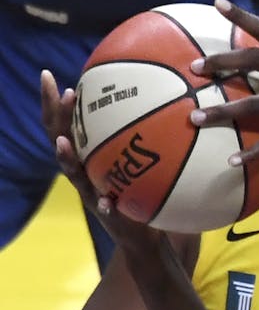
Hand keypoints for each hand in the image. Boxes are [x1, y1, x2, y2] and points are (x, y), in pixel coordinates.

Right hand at [39, 70, 165, 249]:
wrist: (142, 233)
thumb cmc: (139, 189)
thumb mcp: (137, 159)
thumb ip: (139, 135)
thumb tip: (157, 98)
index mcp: (87, 156)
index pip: (65, 124)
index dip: (54, 103)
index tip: (49, 76)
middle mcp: (83, 171)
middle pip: (60, 140)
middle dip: (55, 117)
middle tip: (60, 92)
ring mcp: (91, 193)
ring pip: (73, 174)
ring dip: (67, 158)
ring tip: (62, 143)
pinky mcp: (107, 215)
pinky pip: (103, 208)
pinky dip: (102, 202)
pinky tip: (104, 200)